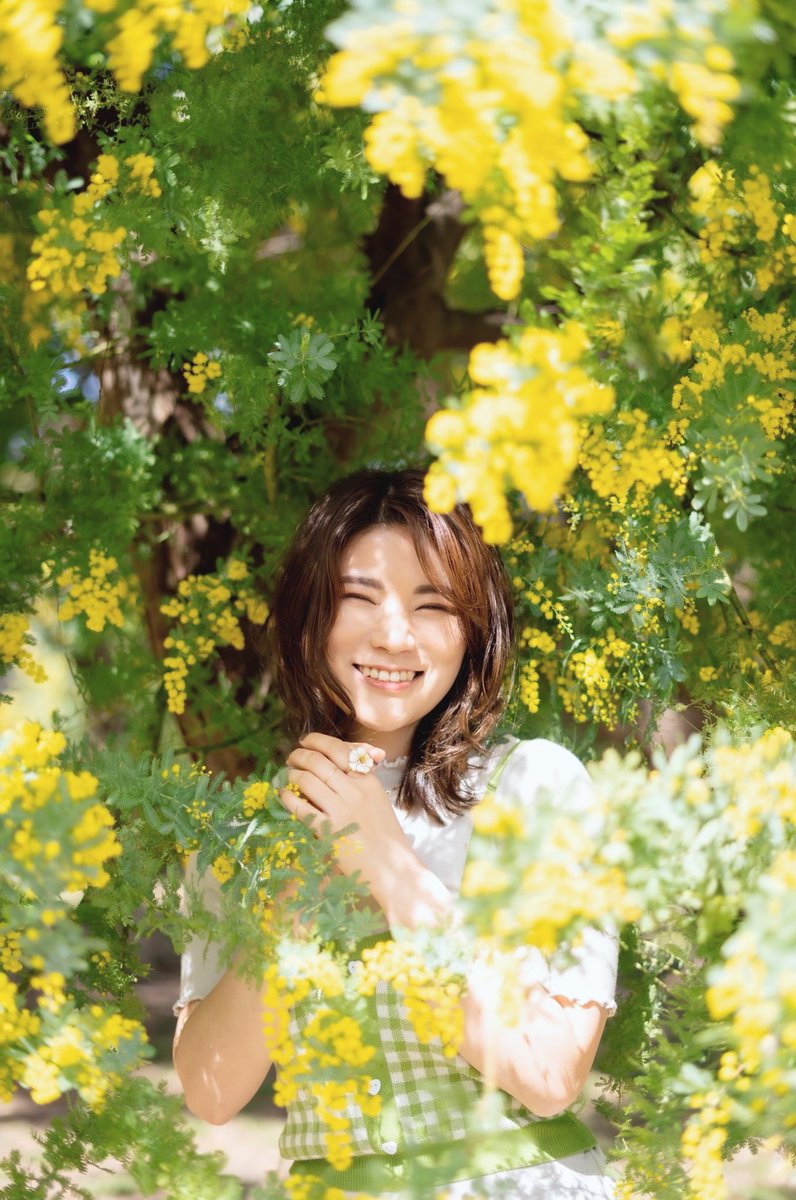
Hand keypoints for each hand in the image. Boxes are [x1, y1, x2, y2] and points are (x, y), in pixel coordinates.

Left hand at [281, 732, 397, 880]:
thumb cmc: (386, 835)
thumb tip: (343, 757)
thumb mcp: (378, 799)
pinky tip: (283, 794)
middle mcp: (354, 791)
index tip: (305, 742)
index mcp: (369, 781)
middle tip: (292, 757)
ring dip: (292, 774)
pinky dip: (288, 797)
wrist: (394, 869)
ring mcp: (341, 810)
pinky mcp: (328, 832)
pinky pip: (300, 808)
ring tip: (287, 775)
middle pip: (318, 761)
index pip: (339, 749)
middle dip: (299, 755)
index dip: (317, 741)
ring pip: (307, 780)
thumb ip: (362, 777)